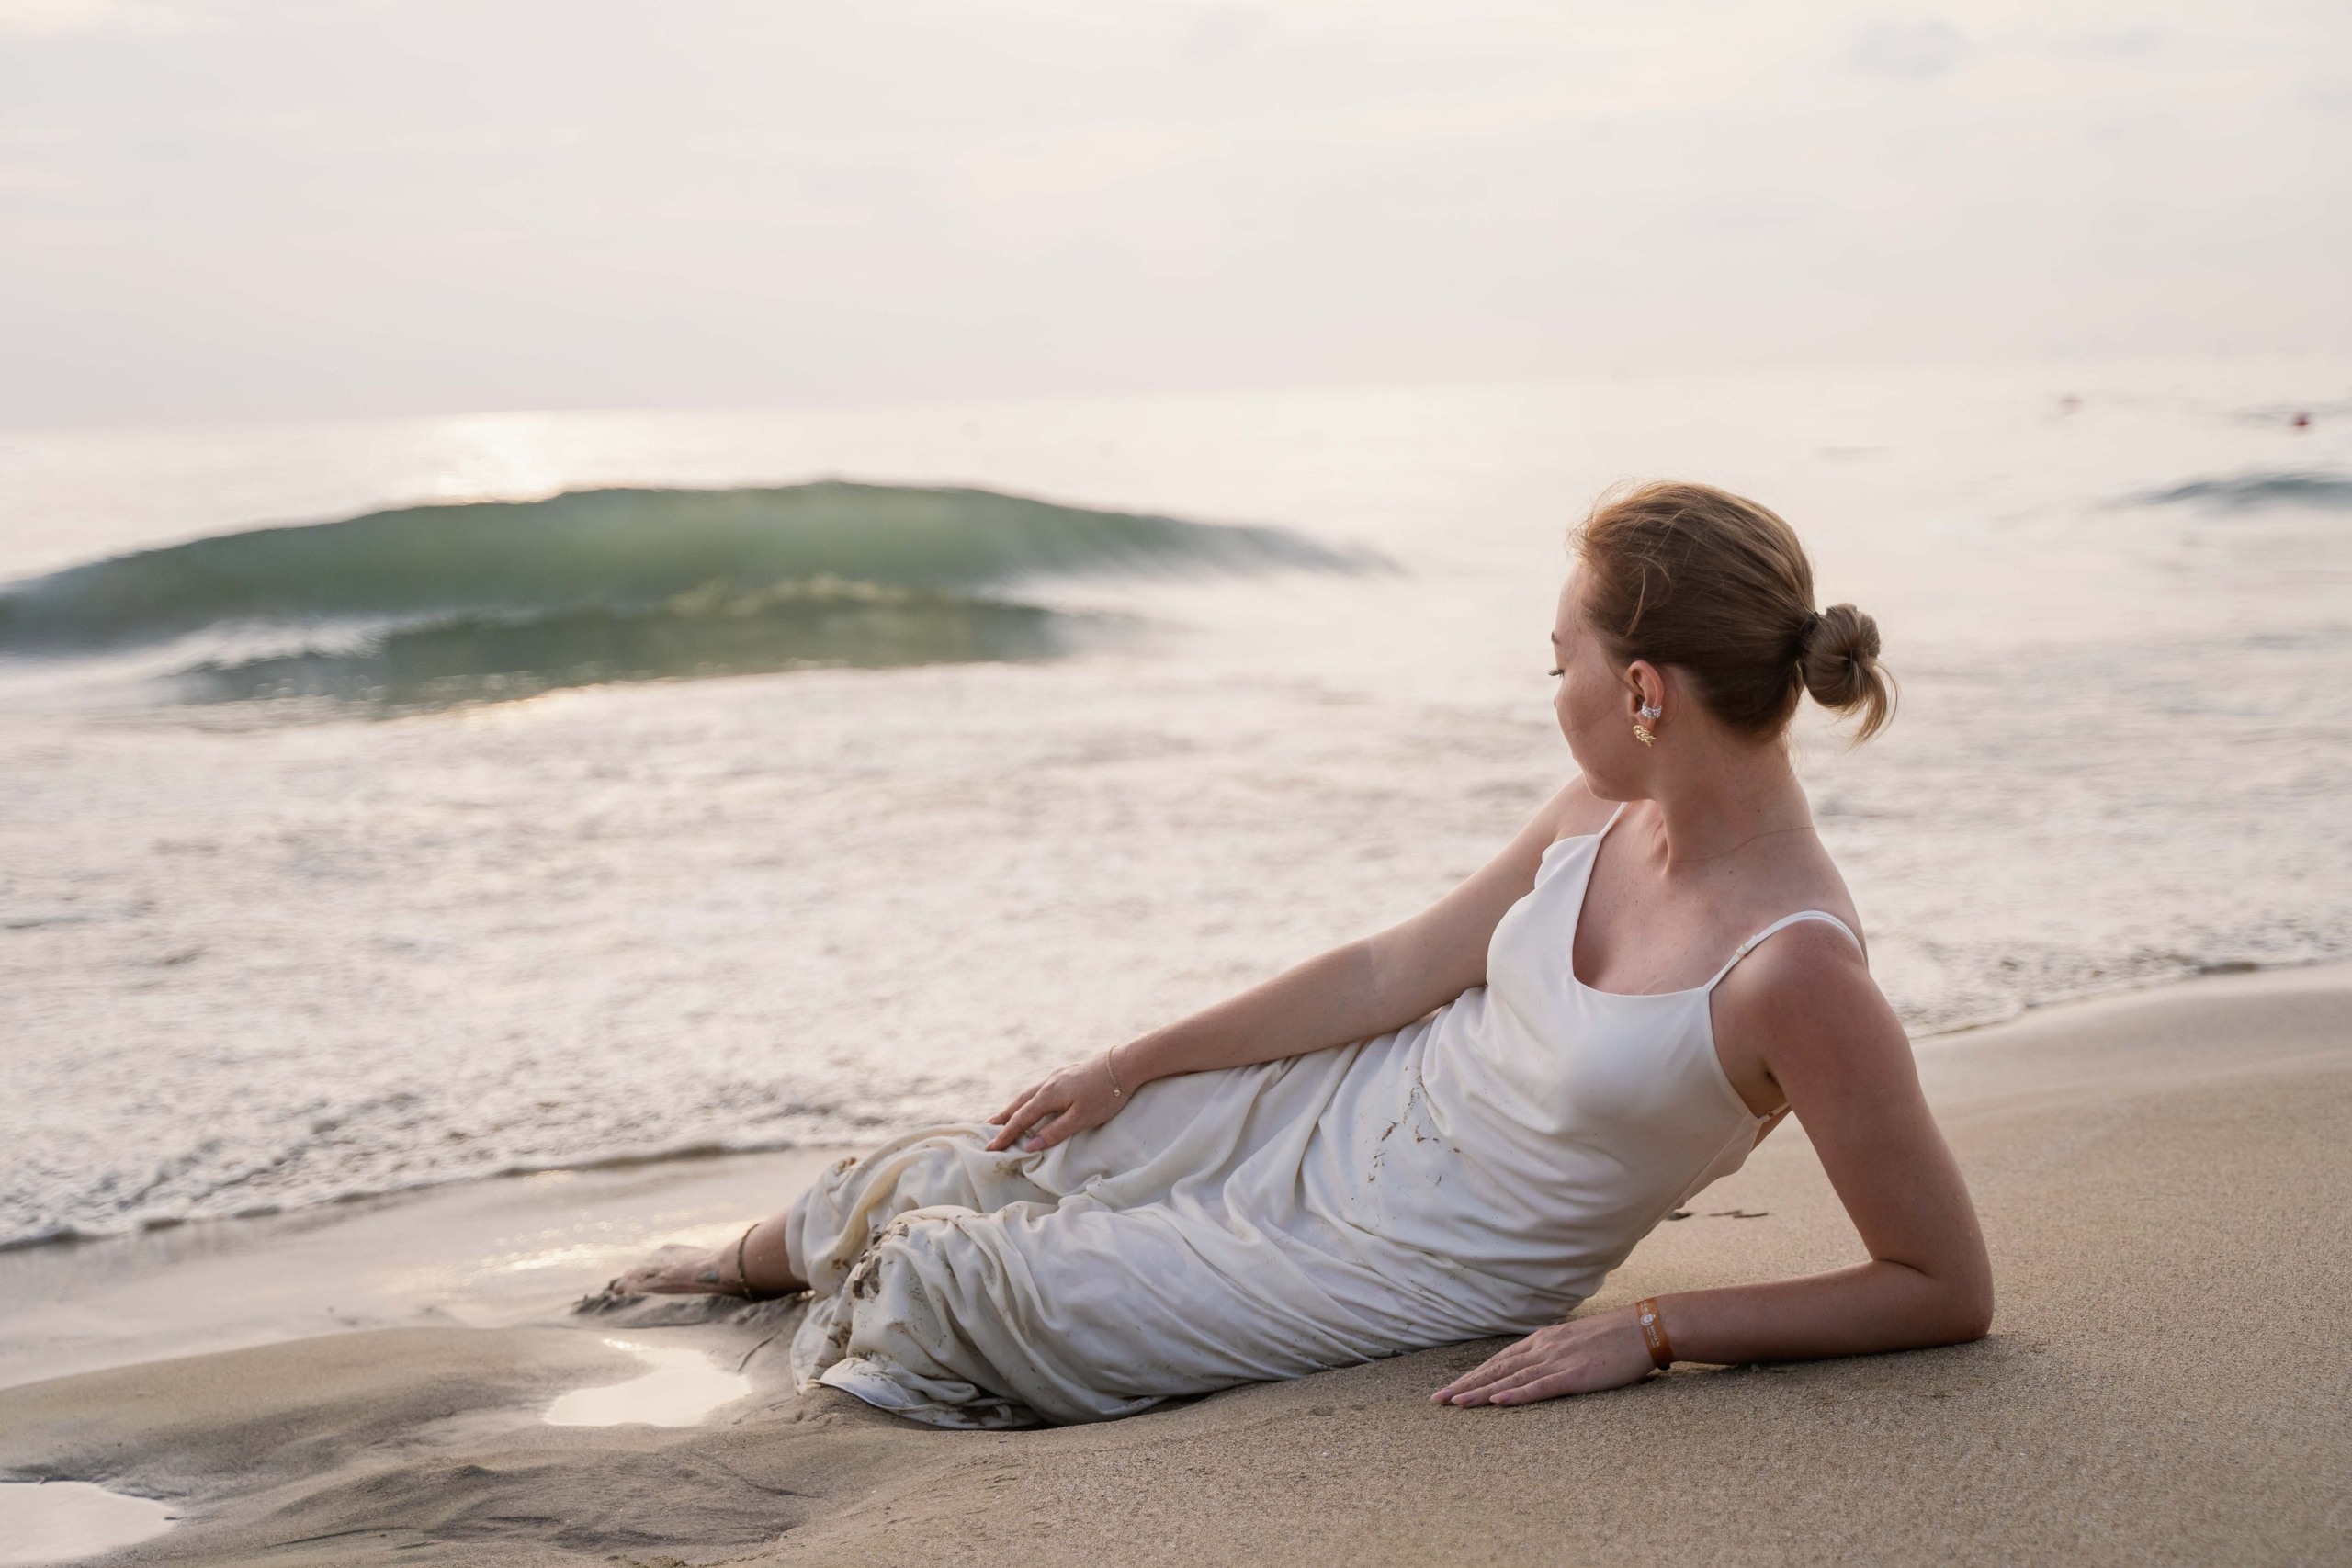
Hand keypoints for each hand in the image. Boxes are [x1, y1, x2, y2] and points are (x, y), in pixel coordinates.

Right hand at [984, 1049, 1128, 1152]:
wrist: (1125, 1064)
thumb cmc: (1106, 1094)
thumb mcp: (1081, 1118)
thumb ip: (1055, 1132)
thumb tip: (1030, 1145)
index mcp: (1048, 1095)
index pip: (1020, 1119)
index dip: (1005, 1135)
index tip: (990, 1148)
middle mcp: (1048, 1083)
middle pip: (1019, 1104)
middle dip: (1003, 1118)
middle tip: (986, 1130)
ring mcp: (1057, 1076)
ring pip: (1029, 1094)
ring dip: (1015, 1107)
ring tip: (1005, 1116)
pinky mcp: (1067, 1074)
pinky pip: (1040, 1089)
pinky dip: (1029, 1099)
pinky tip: (1035, 1102)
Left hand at [1431, 1306, 1657, 1406]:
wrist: (1644, 1328)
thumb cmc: (1615, 1337)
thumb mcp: (1576, 1341)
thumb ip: (1555, 1352)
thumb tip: (1538, 1366)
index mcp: (1543, 1341)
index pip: (1499, 1361)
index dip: (1473, 1375)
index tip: (1451, 1388)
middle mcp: (1543, 1349)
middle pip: (1495, 1369)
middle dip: (1465, 1384)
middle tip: (1437, 1400)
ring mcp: (1557, 1361)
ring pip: (1510, 1378)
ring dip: (1480, 1391)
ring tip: (1455, 1403)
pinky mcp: (1575, 1375)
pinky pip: (1540, 1387)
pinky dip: (1516, 1394)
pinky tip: (1497, 1401)